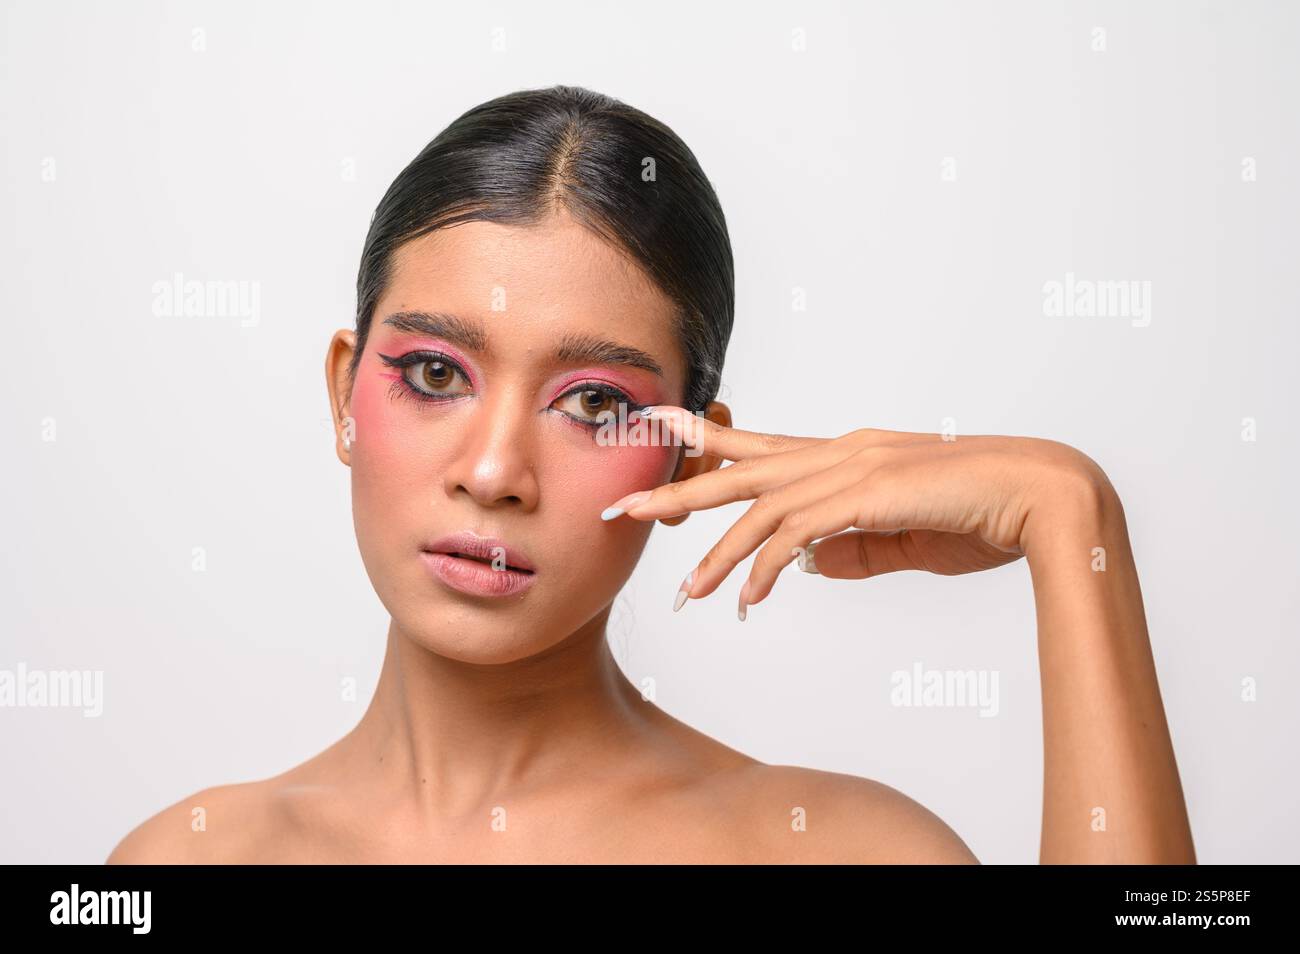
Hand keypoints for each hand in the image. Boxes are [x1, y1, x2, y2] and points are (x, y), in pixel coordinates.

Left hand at [599, 406, 1115, 617]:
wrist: (1045, 496)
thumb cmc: (983, 515)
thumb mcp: (904, 540)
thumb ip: (854, 550)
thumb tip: (807, 569)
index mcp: (846, 456)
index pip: (761, 446)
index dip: (707, 443)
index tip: (659, 437)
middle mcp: (839, 452)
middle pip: (739, 468)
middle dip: (676, 489)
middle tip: (622, 507)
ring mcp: (852, 468)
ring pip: (759, 507)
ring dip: (717, 555)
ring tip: (685, 597)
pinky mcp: (868, 495)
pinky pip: (796, 534)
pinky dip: (766, 569)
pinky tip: (748, 600)